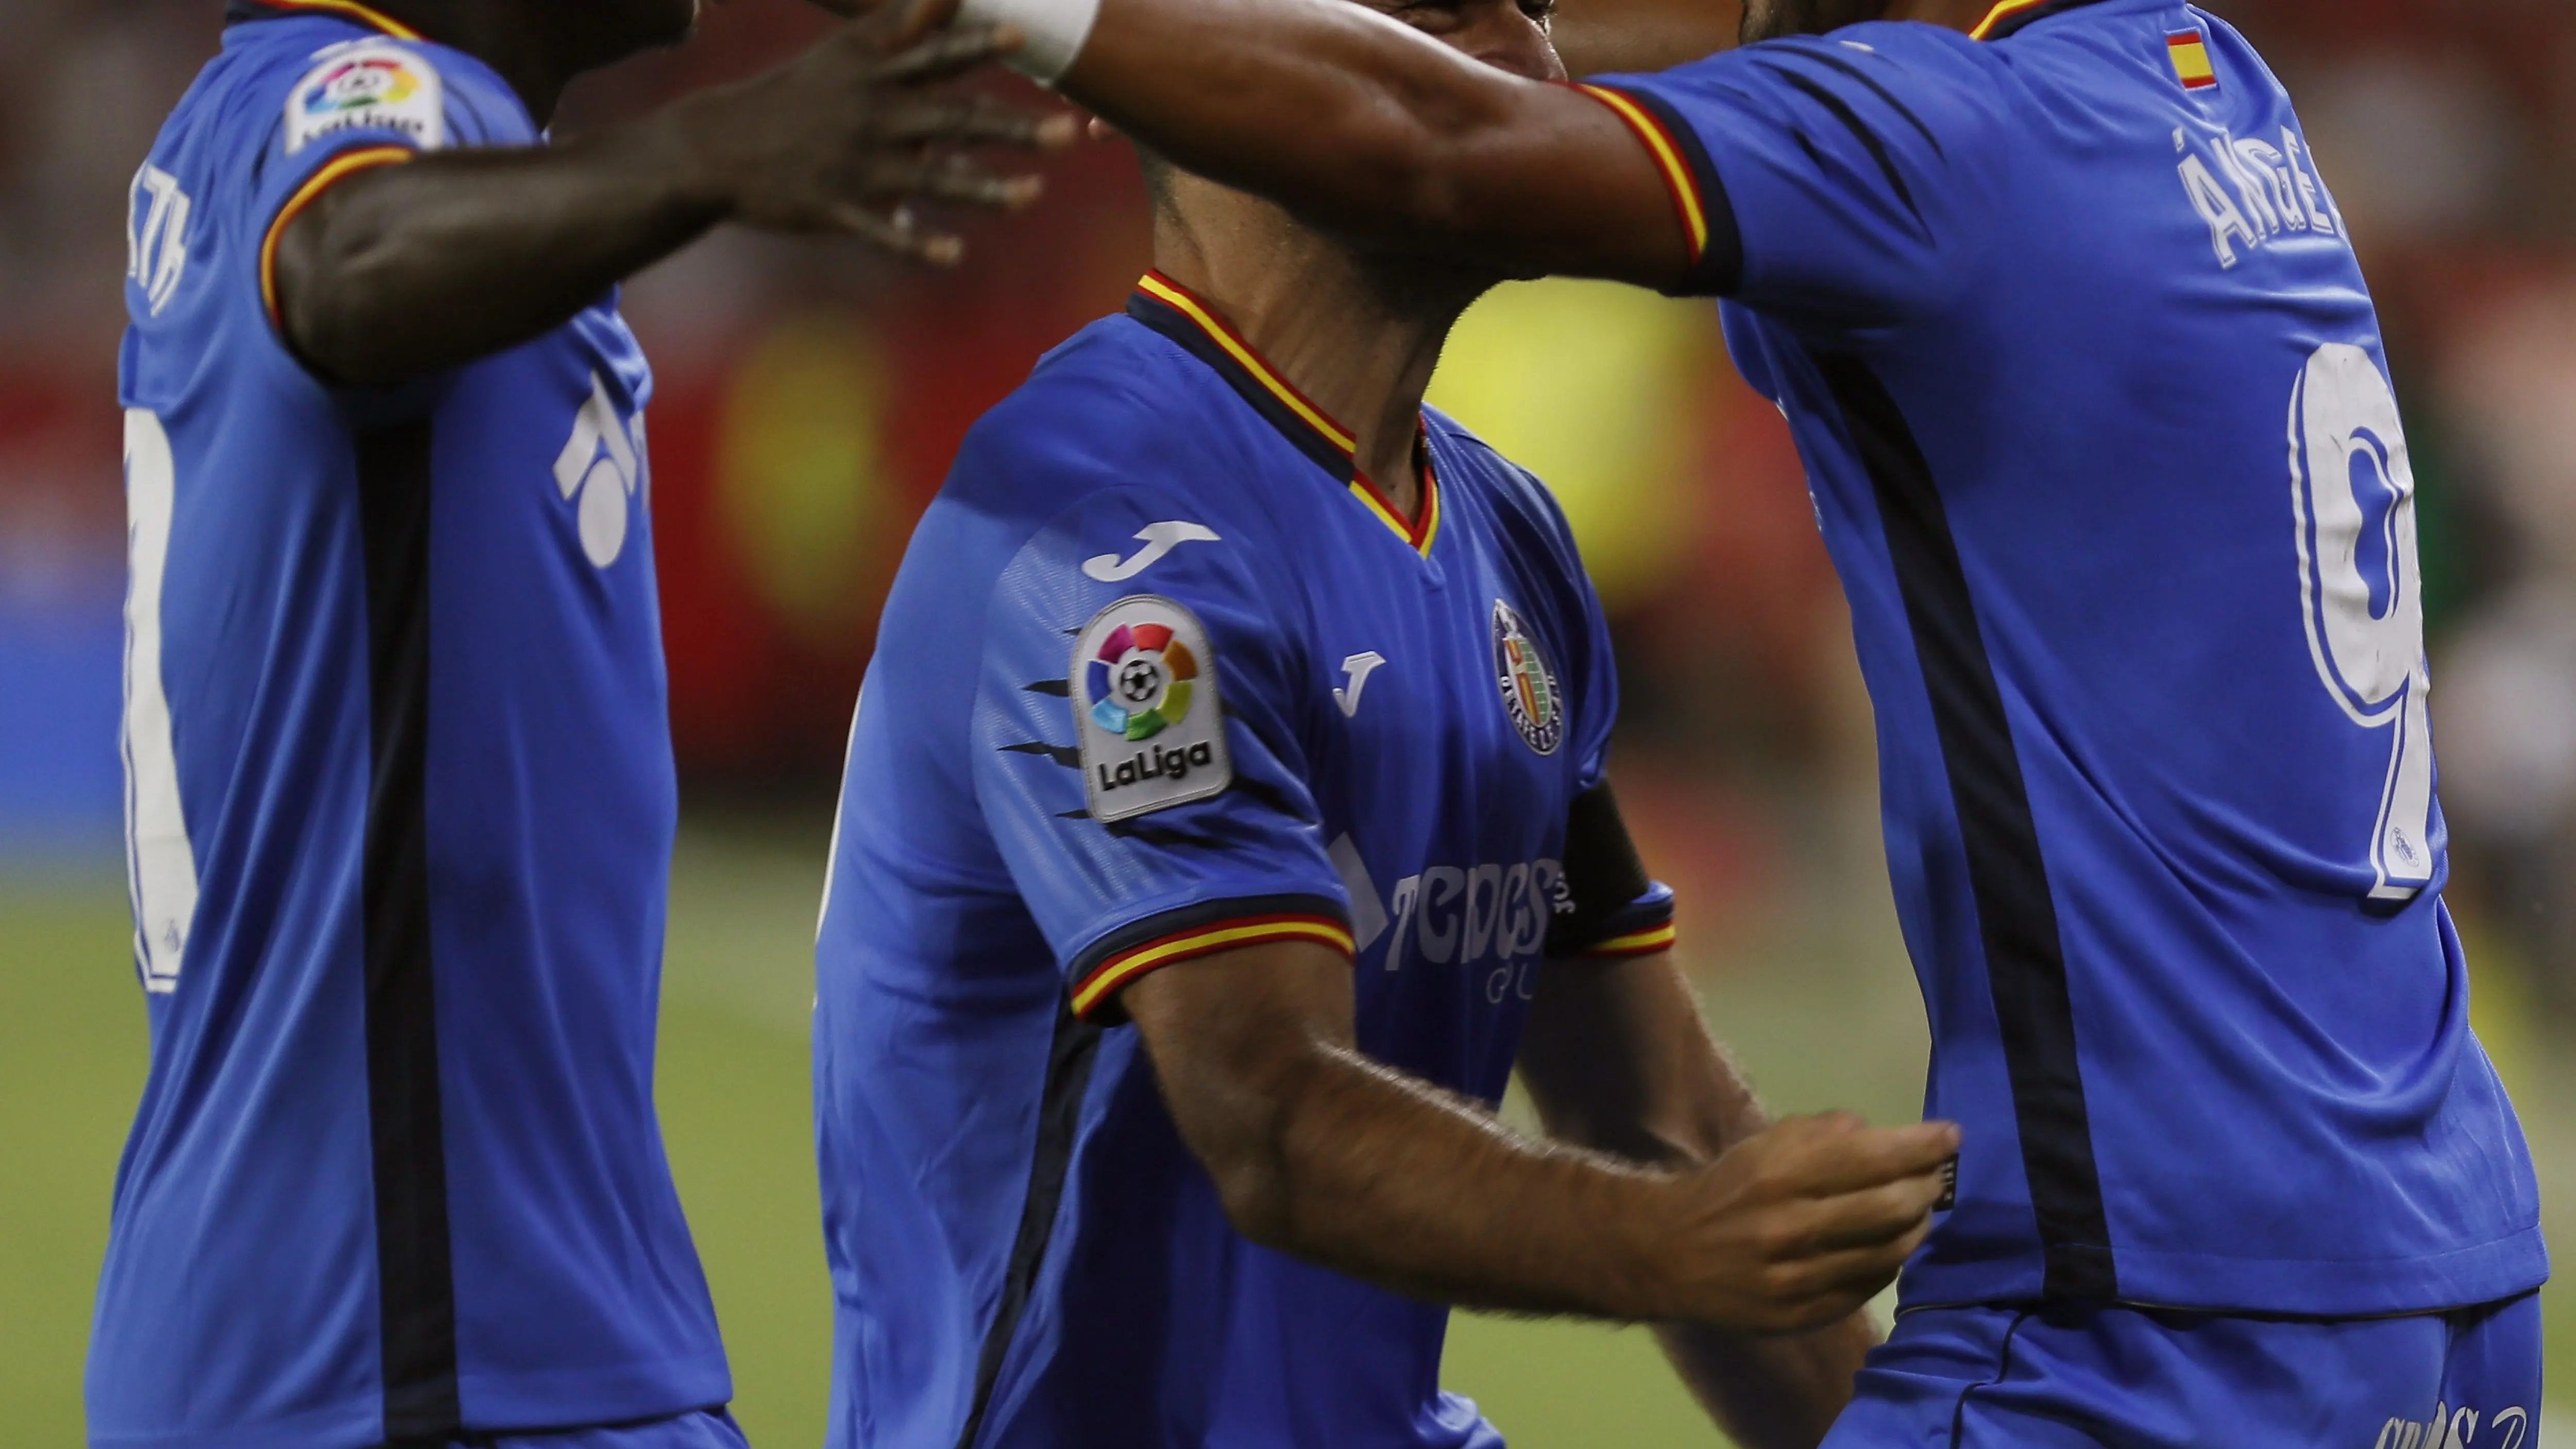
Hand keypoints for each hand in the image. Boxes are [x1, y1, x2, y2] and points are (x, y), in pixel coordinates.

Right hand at [668, 0, 1076, 261]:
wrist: (717, 146)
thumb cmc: (796, 95)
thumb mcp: (844, 52)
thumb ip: (903, 26)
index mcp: (876, 75)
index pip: (937, 57)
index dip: (977, 45)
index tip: (1018, 37)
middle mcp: (873, 115)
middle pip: (953, 119)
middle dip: (1013, 126)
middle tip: (1068, 133)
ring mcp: (855, 164)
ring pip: (930, 178)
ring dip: (984, 189)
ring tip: (1031, 196)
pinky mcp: (835, 208)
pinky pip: (883, 229)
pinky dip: (918, 242)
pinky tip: (955, 254)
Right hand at [1646, 1112, 1957, 1332]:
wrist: (1670, 1254)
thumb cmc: (1729, 1189)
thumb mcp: (1765, 1144)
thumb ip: (1823, 1133)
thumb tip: (1882, 1135)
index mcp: (1781, 1174)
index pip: (1873, 1156)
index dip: (1922, 1146)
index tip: (1950, 1136)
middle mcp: (1792, 1226)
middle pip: (1892, 1207)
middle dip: (1927, 1187)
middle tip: (1936, 1177)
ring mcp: (1799, 1277)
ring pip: (1888, 1252)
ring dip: (1916, 1227)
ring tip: (1920, 1211)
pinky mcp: (1802, 1315)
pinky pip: (1867, 1286)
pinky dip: (1888, 1262)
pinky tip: (1889, 1246)